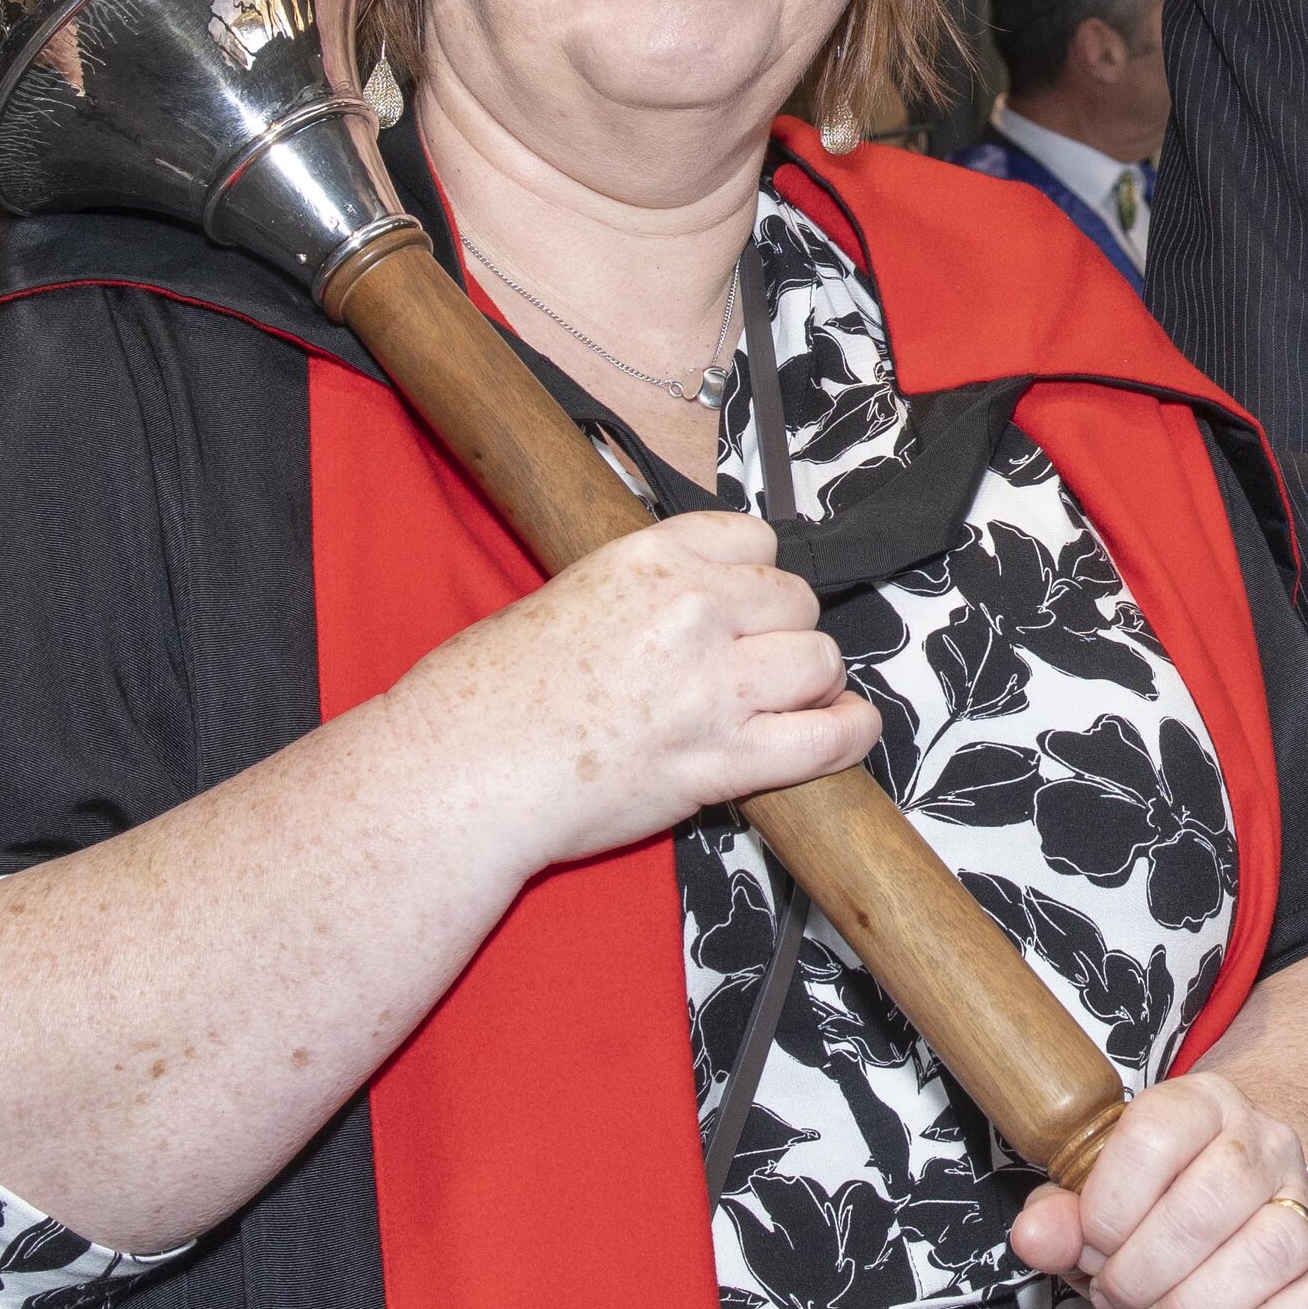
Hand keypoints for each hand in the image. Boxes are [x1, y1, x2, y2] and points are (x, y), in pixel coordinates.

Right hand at [400, 509, 867, 874]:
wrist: (460, 771)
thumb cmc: (487, 694)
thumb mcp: (565, 596)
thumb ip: (641, 591)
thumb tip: (690, 598)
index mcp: (649, 560)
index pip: (754, 537)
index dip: (756, 576)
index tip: (747, 603)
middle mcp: (693, 611)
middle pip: (797, 600)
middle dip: (783, 632)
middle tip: (755, 664)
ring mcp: (714, 686)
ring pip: (820, 661)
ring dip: (811, 684)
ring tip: (786, 702)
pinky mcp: (723, 760)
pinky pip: (826, 739)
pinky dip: (847, 736)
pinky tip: (845, 731)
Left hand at [1011, 1070, 1307, 1308]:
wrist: (1251, 1195)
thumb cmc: (1160, 1202)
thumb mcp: (1099, 1195)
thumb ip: (1061, 1215)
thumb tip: (1036, 1236)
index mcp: (1200, 1106)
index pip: (1157, 1133)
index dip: (1110, 1205)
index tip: (1090, 1244)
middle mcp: (1263, 1143)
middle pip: (1213, 1201)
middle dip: (1145, 1271)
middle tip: (1116, 1298)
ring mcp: (1307, 1201)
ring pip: (1273, 1250)